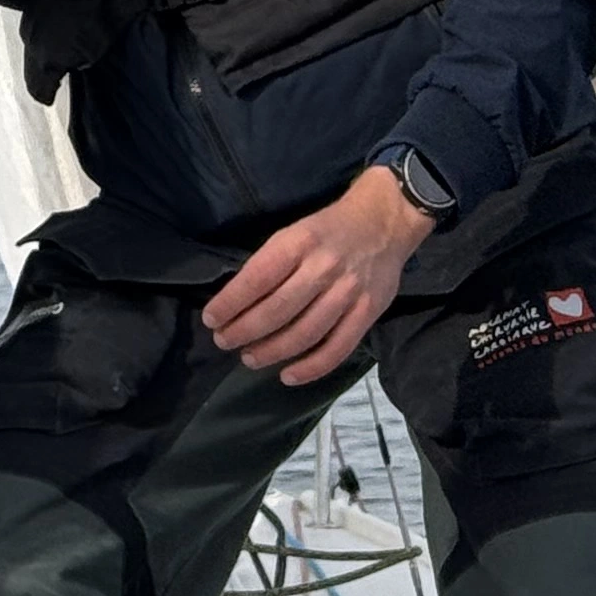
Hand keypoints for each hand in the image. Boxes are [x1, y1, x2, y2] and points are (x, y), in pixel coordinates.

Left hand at [201, 162, 433, 384]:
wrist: (384, 220)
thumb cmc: (327, 229)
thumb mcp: (294, 232)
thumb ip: (271, 263)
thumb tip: (236, 301)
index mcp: (299, 242)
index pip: (258, 278)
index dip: (231, 302)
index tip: (211, 319)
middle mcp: (323, 268)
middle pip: (278, 310)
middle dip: (245, 330)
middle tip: (224, 342)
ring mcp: (349, 292)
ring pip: (305, 332)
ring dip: (272, 351)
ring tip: (249, 358)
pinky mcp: (369, 311)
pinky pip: (338, 347)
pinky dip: (312, 367)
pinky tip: (288, 375)